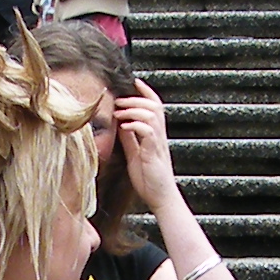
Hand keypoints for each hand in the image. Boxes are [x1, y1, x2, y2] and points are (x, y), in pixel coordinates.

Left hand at [116, 82, 177, 210]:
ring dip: (133, 109)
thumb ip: (129, 139)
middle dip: (136, 98)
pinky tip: (125, 126)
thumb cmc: (149, 179)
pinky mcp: (154, 154)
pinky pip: (148, 133)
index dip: (147, 91)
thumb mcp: (135, 154)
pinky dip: (136, 125)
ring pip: (152, 115)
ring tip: (119, 112)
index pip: (155, 106)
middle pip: (154, 106)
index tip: (135, 81)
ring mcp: (158, 144)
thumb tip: (120, 123)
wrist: (161, 198)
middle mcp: (159, 136)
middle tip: (119, 99)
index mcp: (155, 135)